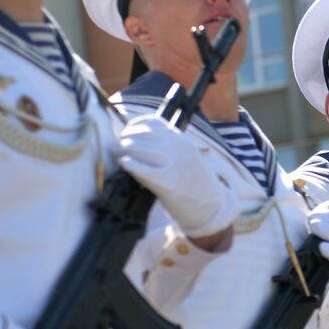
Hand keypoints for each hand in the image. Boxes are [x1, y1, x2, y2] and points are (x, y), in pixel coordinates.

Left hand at [118, 114, 236, 237]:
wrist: (211, 207)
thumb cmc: (195, 184)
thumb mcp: (186, 156)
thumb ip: (167, 146)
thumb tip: (136, 140)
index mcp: (181, 139)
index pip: (149, 122)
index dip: (133, 127)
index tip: (127, 135)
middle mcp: (176, 146)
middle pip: (138, 134)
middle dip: (123, 141)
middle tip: (117, 150)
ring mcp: (171, 162)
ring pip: (134, 148)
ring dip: (121, 152)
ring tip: (119, 159)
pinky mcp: (165, 181)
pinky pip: (138, 167)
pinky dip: (128, 165)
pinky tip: (126, 167)